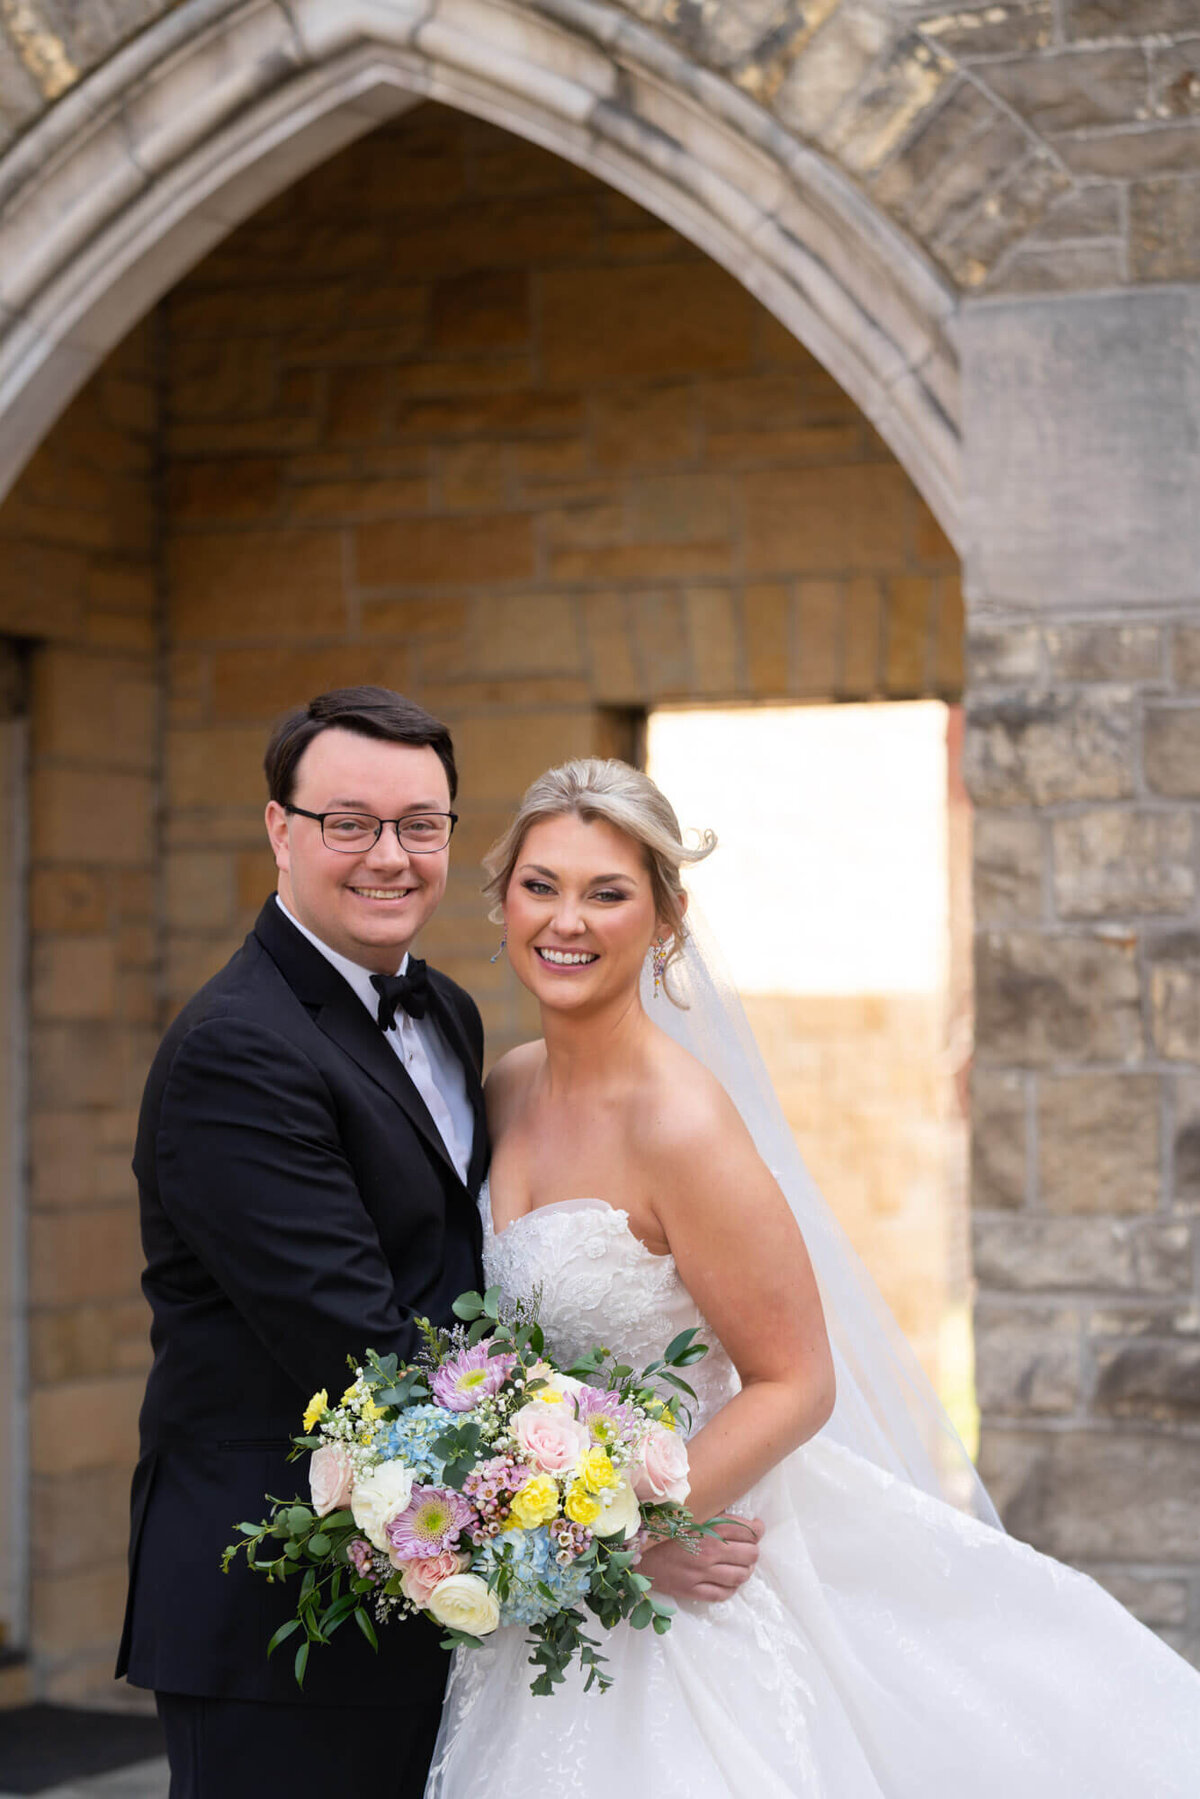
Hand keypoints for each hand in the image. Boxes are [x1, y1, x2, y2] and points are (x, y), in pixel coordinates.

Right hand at [638, 1516, 763, 1604]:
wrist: (636, 1550)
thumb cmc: (663, 1528)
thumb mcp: (690, 1512)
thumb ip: (714, 1513)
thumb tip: (738, 1515)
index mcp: (709, 1526)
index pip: (749, 1530)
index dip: (757, 1530)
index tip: (756, 1530)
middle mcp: (709, 1550)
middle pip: (751, 1554)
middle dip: (753, 1551)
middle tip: (747, 1548)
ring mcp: (701, 1572)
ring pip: (741, 1576)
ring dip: (745, 1570)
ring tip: (740, 1565)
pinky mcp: (692, 1590)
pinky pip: (723, 1594)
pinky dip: (731, 1588)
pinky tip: (727, 1581)